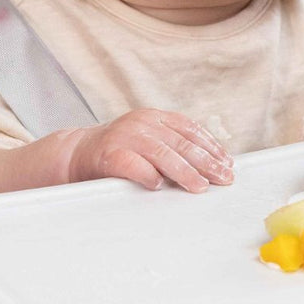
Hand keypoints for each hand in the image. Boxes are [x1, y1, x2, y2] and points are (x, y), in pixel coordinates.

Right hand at [63, 108, 234, 192]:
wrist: (76, 154)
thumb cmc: (119, 152)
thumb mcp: (149, 142)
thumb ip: (173, 147)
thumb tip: (212, 164)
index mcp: (155, 117)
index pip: (190, 129)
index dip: (211, 146)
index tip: (228, 163)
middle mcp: (142, 122)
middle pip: (181, 143)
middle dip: (206, 162)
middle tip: (223, 178)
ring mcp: (125, 136)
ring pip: (162, 153)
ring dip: (184, 172)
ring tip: (200, 187)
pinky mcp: (108, 154)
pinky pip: (132, 164)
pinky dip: (147, 174)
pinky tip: (158, 185)